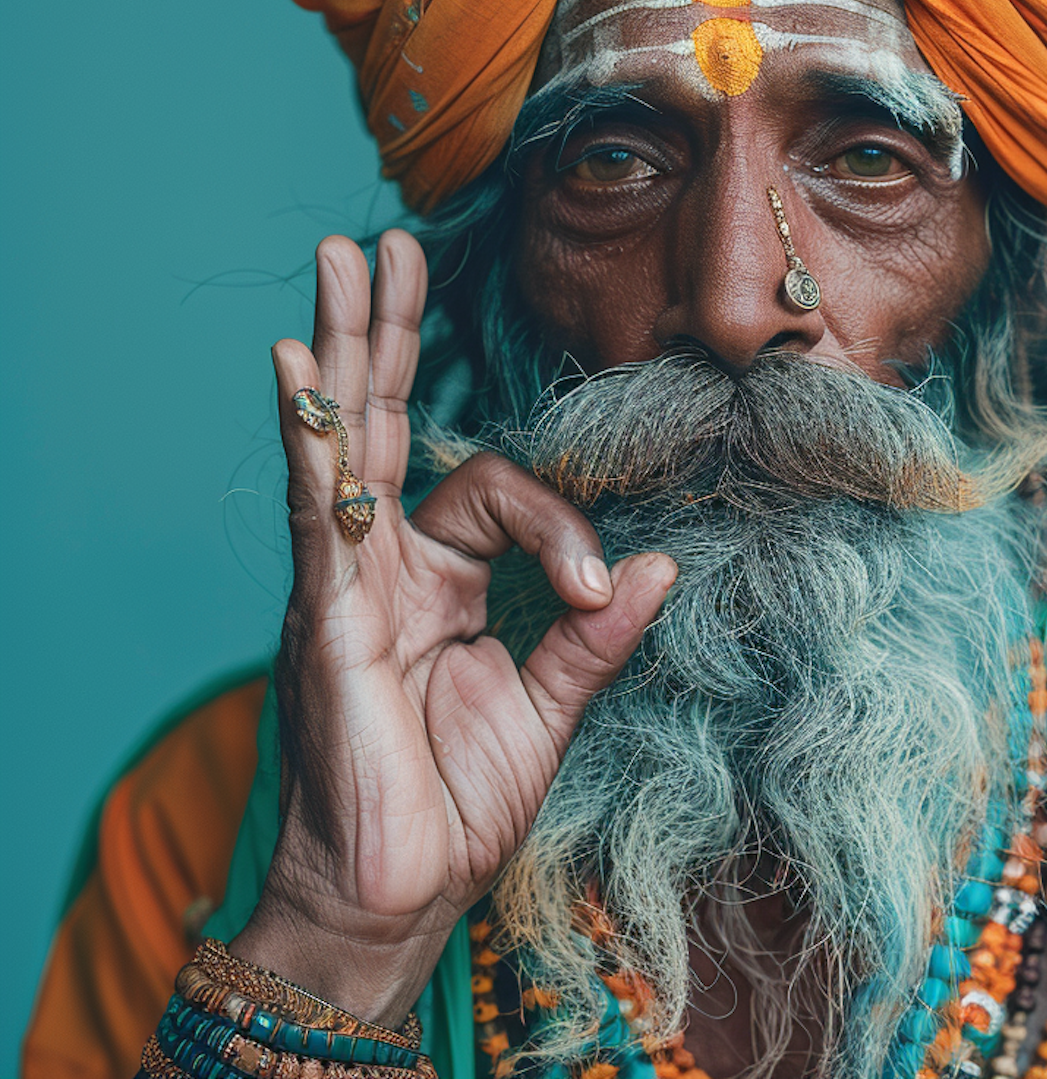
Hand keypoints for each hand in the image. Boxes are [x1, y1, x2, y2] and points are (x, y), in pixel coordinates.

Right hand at [231, 231, 674, 1023]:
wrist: (397, 897)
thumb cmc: (459, 805)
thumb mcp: (548, 705)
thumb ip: (595, 633)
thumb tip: (660, 567)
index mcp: (439, 579)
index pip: (501, 494)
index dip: (561, 526)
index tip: (599, 590)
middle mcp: (384, 564)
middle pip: (385, 424)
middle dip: (386, 334)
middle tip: (385, 246)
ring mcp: (345, 582)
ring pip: (345, 440)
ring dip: (344, 346)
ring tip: (344, 259)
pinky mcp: (324, 613)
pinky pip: (317, 507)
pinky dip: (307, 431)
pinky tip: (289, 362)